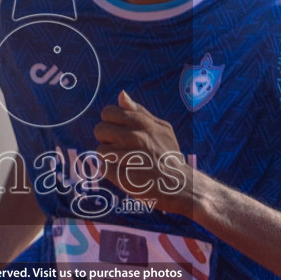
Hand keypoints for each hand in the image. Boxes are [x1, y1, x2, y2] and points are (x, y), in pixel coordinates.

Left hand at [93, 91, 194, 215]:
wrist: (180, 184)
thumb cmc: (167, 154)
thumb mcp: (161, 128)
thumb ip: (139, 112)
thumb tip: (121, 95)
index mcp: (144, 124)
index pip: (108, 112)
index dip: (109, 121)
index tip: (117, 129)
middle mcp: (137, 138)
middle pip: (100, 130)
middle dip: (105, 138)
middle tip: (118, 147)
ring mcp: (130, 158)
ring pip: (100, 150)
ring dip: (108, 156)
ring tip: (123, 161)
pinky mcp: (124, 178)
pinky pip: (103, 168)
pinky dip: (110, 171)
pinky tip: (123, 172)